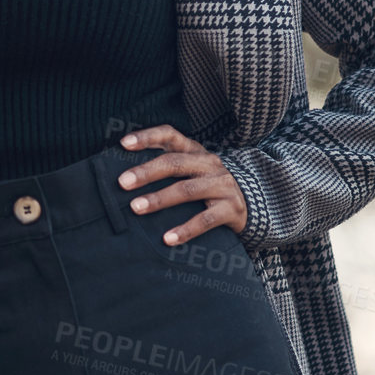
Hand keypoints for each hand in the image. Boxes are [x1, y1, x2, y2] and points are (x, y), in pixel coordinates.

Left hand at [118, 124, 247, 244]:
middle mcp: (209, 164)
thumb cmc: (208, 186)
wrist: (251, 204)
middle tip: (123, 183)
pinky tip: (167, 239)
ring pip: (187, 190)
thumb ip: (167, 167)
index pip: (170, 135)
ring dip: (159, 199)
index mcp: (195, 151)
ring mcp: (222, 185)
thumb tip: (126, 176)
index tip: (123, 144)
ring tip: (136, 208)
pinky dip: (185, 230)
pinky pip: (205, 220)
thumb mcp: (191, 170)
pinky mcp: (231, 209)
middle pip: (175, 163)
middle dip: (147, 172)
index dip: (147, 137)